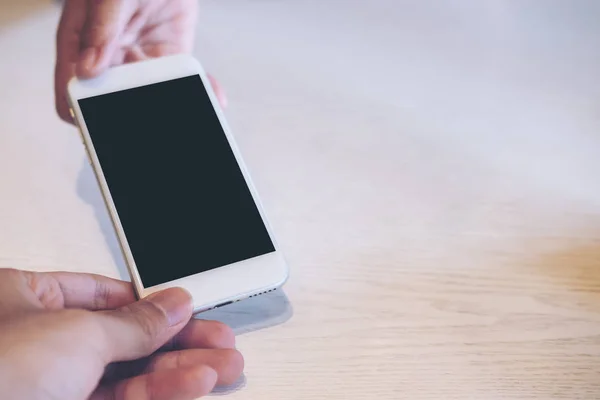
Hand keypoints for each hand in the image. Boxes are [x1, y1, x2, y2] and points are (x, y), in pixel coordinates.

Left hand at [0, 268, 242, 399]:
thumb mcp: (77, 334)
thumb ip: (134, 322)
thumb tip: (173, 304)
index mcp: (26, 300)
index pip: (103, 293)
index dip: (151, 300)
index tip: (189, 308)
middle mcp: (40, 342)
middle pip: (125, 336)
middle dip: (179, 339)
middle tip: (219, 341)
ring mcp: (54, 385)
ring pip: (130, 374)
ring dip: (181, 369)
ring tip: (223, 366)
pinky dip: (161, 392)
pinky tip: (193, 384)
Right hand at [55, 0, 225, 122]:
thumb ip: (101, 28)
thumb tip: (88, 69)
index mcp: (80, 45)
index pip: (73, 89)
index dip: (81, 111)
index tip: (99, 125)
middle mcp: (110, 59)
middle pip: (115, 101)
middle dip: (132, 116)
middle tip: (155, 123)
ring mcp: (139, 62)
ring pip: (153, 96)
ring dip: (172, 106)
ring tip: (192, 113)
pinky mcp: (168, 59)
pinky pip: (183, 80)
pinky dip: (200, 89)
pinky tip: (214, 95)